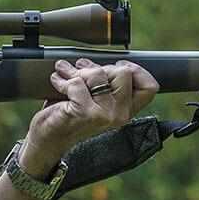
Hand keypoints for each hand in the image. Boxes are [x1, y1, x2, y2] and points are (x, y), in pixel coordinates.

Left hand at [21, 59, 158, 171]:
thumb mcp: (95, 98)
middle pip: (124, 72)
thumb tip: (107, 60)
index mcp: (126, 110)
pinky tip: (57, 82)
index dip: (136, 70)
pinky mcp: (86, 113)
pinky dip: (63, 80)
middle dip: (100, 67)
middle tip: (82, 71)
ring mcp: (105, 115)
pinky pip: (78, 82)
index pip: (150, 87)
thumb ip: (107, 82)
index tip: (116, 66)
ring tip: (67, 75)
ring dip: (78, 71)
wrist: (48, 140)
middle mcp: (120, 115)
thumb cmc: (71, 115)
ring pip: (99, 73)